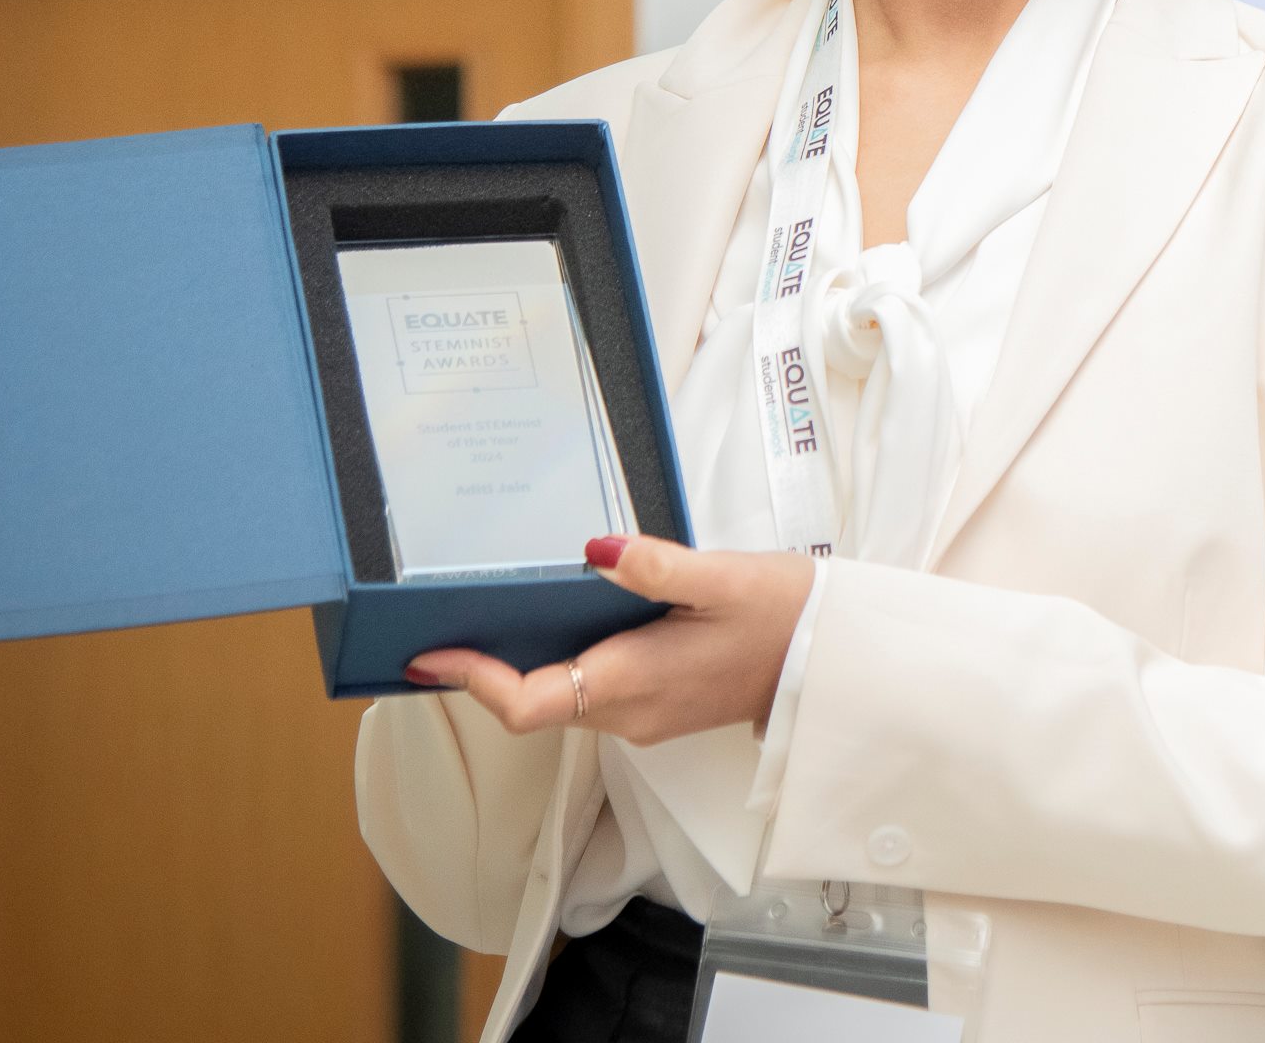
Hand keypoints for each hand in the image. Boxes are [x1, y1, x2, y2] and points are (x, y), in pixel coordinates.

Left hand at [402, 537, 818, 747]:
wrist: (834, 662)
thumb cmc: (786, 615)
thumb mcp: (725, 576)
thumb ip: (656, 565)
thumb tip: (595, 548)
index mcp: (636, 681)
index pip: (529, 704)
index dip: (474, 682)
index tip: (429, 654)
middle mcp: (631, 712)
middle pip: (534, 704)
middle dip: (485, 670)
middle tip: (442, 622)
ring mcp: (645, 717)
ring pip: (561, 701)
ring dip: (522, 667)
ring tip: (490, 613)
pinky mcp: (659, 708)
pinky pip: (590, 694)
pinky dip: (562, 664)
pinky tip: (564, 618)